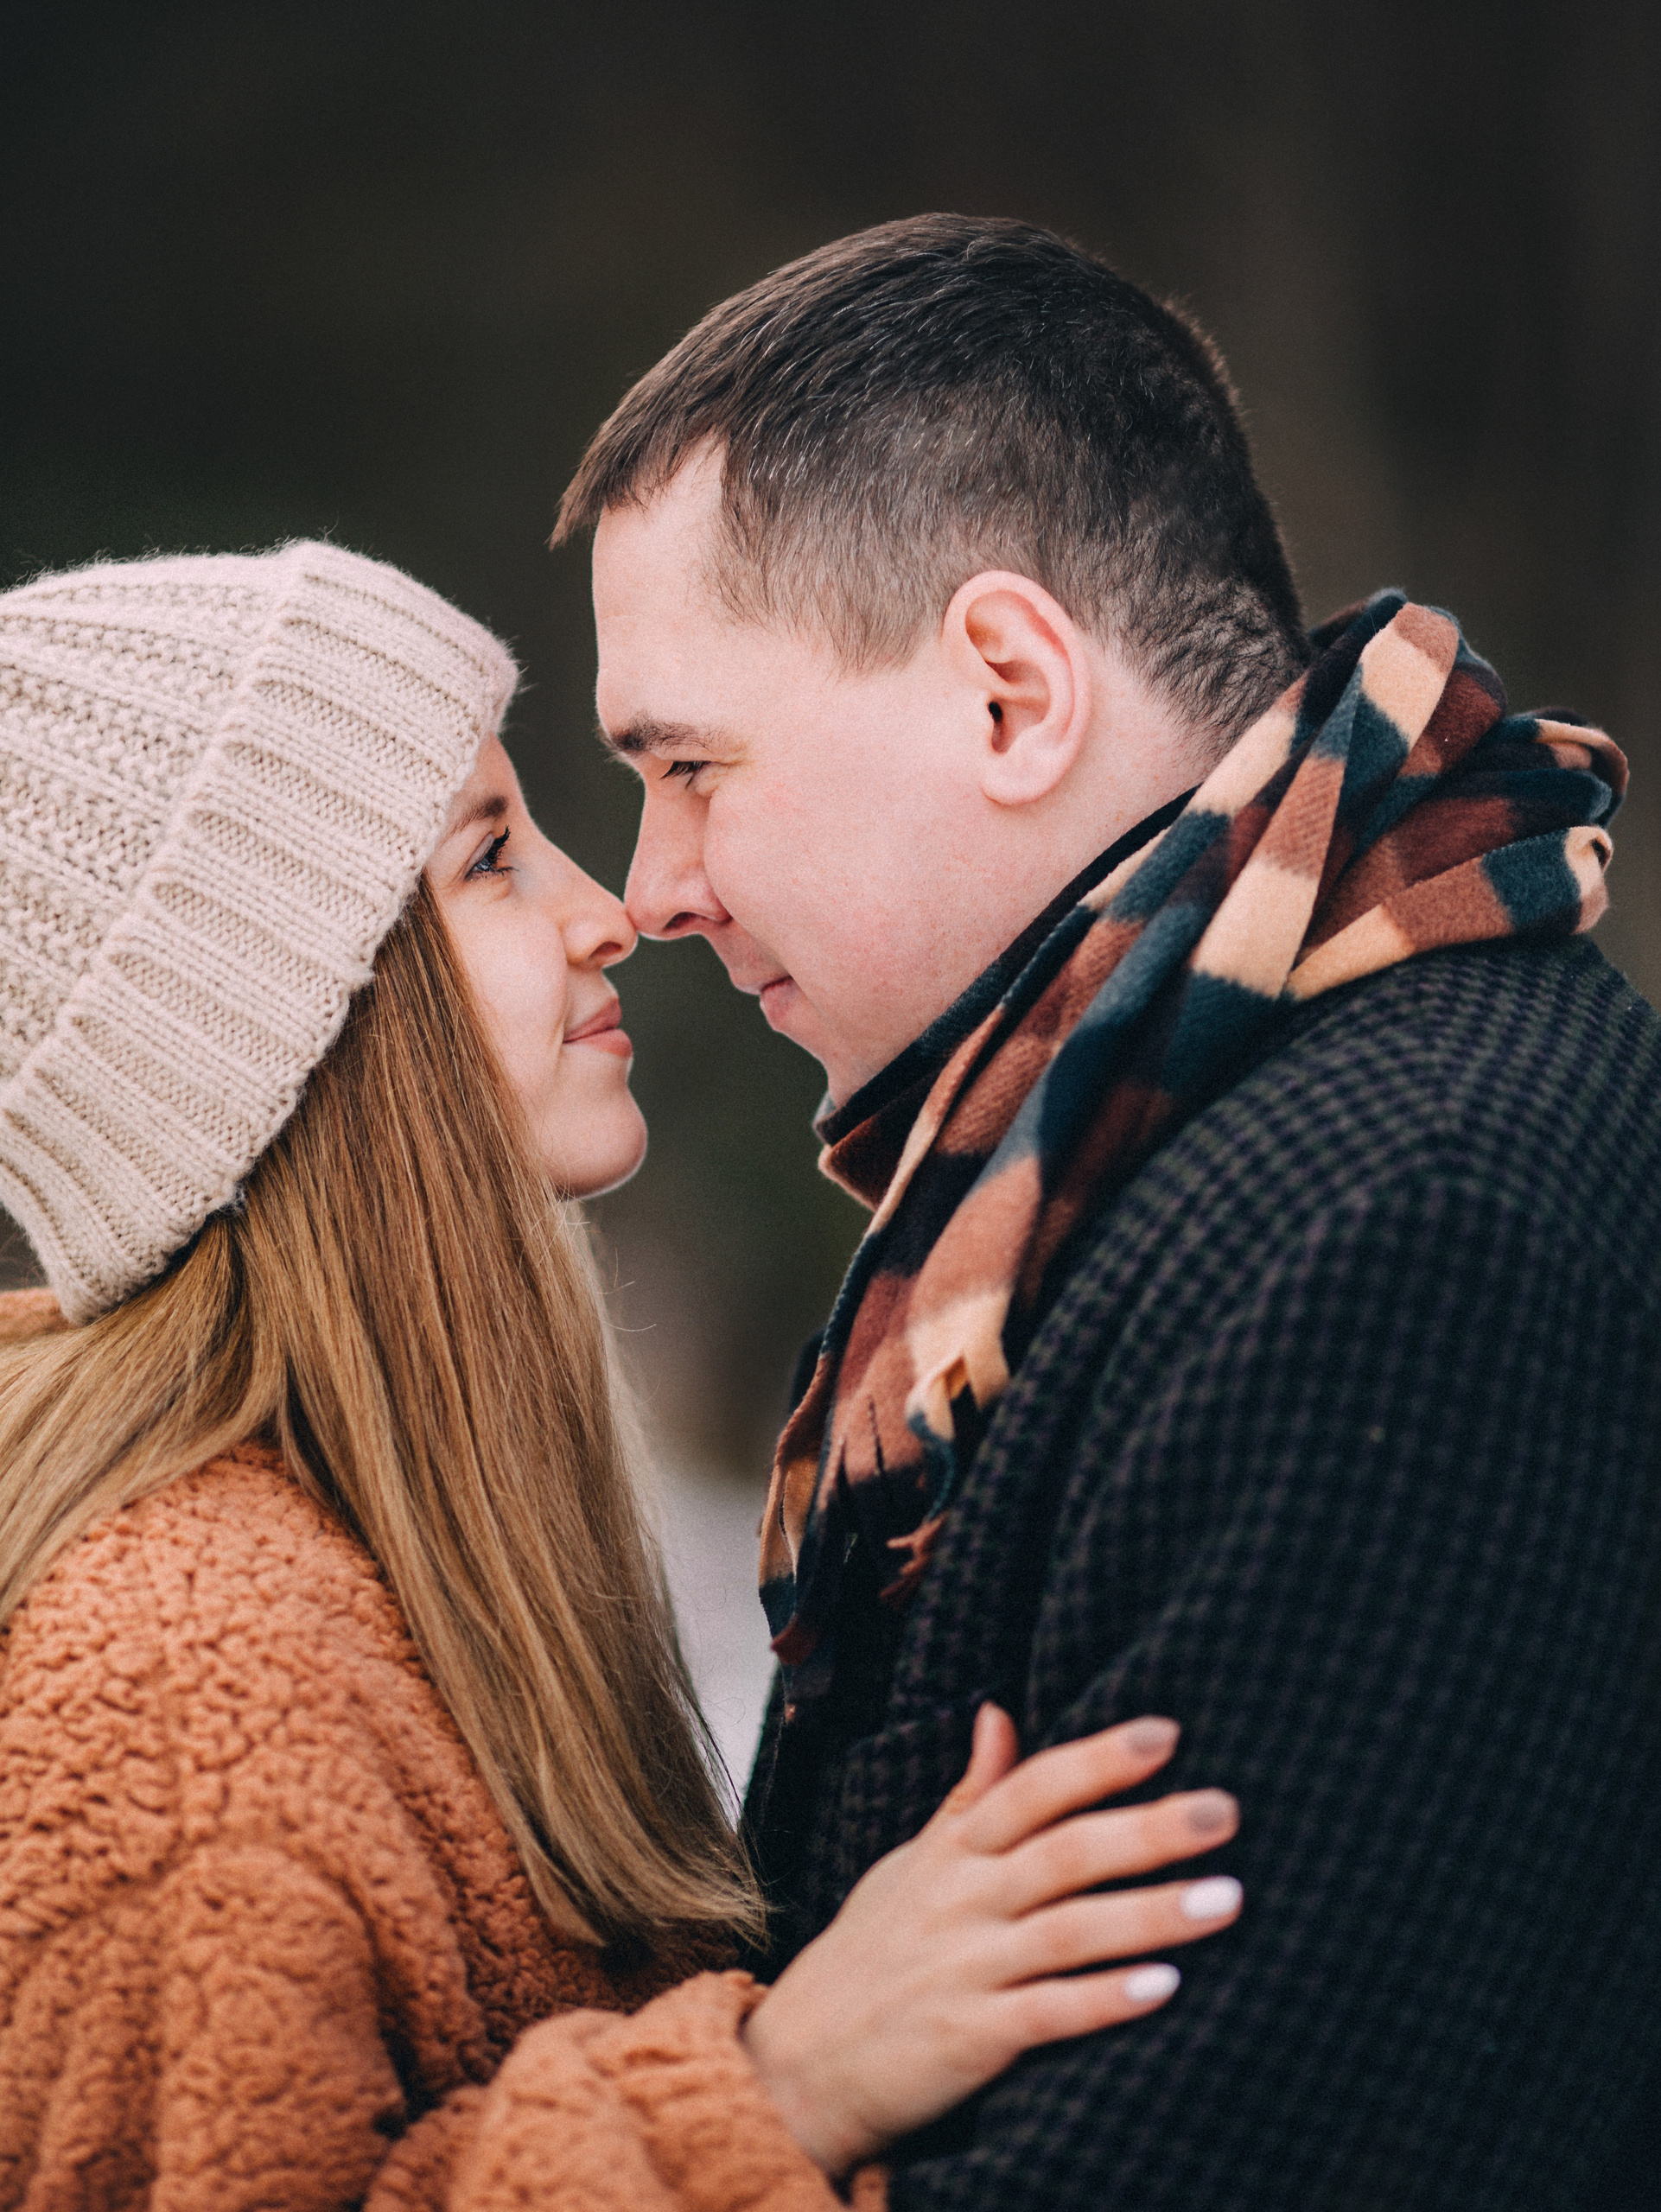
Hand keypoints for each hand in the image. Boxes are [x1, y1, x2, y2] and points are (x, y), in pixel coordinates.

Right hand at [743, 1707, 1239, 2176]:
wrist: (799, 2063)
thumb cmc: (869, 1955)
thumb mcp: (912, 1863)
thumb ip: (968, 1796)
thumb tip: (1001, 1712)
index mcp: (954, 1854)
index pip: (1032, 1791)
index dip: (1097, 1759)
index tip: (1167, 1732)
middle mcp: (962, 1901)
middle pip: (1064, 1853)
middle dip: (1148, 1829)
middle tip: (1226, 1810)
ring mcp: (965, 1968)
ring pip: (1069, 1931)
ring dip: (1150, 1914)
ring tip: (1228, 1897)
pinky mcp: (969, 2037)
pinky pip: (1047, 2014)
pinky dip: (1104, 2000)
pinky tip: (1166, 1987)